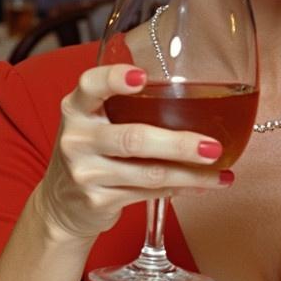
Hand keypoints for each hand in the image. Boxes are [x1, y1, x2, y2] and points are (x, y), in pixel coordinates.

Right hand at [34, 65, 232, 241]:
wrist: (61, 203)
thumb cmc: (92, 150)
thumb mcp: (94, 120)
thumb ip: (125, 104)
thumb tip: (191, 91)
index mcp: (77, 108)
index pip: (91, 85)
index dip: (115, 79)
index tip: (143, 76)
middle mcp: (77, 138)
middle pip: (133, 139)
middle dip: (178, 144)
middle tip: (212, 147)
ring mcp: (86, 173)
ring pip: (148, 173)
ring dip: (191, 174)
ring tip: (220, 171)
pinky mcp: (99, 201)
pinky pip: (149, 192)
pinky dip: (181, 188)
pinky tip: (203, 184)